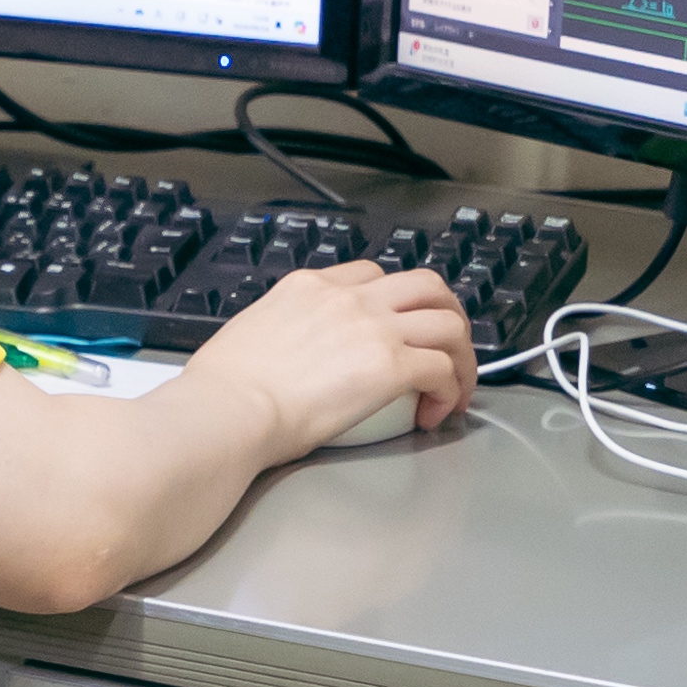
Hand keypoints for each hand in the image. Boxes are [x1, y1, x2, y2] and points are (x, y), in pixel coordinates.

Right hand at [174, 261, 475, 462]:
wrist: (227, 410)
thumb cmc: (225, 390)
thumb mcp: (251, 335)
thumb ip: (282, 333)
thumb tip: (288, 355)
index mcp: (309, 287)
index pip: (371, 275)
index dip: (395, 304)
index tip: (397, 331)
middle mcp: (347, 297)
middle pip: (425, 285)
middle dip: (447, 314)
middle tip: (449, 348)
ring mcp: (373, 326)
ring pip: (448, 322)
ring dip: (461, 355)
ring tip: (456, 386)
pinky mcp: (390, 364)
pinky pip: (443, 368)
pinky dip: (450, 390)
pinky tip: (436, 412)